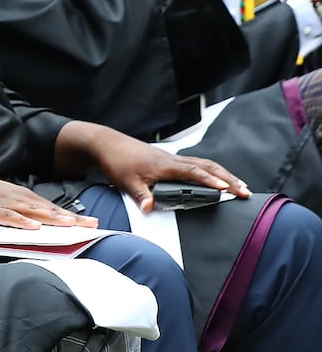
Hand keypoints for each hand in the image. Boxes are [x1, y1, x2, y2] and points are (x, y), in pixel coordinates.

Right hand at [0, 167, 96, 228]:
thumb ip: (17, 210)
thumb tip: (35, 224)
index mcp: (19, 196)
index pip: (50, 208)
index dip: (71, 215)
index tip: (91, 222)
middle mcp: (16, 197)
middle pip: (48, 210)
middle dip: (71, 218)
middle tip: (93, 225)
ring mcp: (3, 203)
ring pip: (33, 212)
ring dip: (52, 218)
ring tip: (71, 225)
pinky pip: (8, 216)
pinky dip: (22, 221)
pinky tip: (34, 227)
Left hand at [68, 123, 249, 212]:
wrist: (106, 143)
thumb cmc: (117, 160)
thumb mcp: (126, 181)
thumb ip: (141, 195)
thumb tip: (150, 208)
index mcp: (165, 165)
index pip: (195, 173)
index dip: (212, 181)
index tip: (228, 190)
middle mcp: (172, 160)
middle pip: (207, 167)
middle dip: (228, 179)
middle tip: (245, 191)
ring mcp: (172, 159)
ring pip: (204, 164)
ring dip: (223, 174)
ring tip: (239, 186)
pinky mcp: (169, 160)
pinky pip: (197, 164)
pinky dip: (211, 171)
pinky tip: (217, 178)